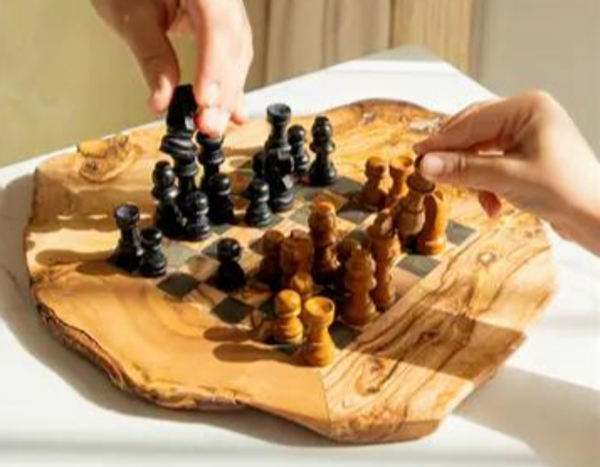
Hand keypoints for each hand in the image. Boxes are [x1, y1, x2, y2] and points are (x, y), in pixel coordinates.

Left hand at [91, 0, 252, 135]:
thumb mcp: (129, 13)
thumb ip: (151, 56)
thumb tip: (163, 100)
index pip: (216, 22)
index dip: (214, 65)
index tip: (204, 99)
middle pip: (232, 43)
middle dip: (222, 91)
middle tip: (207, 124)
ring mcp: (227, 7)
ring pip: (238, 54)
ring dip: (228, 95)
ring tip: (213, 124)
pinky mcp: (225, 24)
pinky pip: (235, 55)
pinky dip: (230, 86)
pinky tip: (232, 111)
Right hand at [414, 91, 599, 254]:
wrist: (597, 217)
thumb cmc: (567, 191)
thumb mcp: (506, 179)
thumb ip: (463, 169)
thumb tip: (425, 164)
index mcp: (528, 107)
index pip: (472, 121)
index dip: (442, 141)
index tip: (417, 154)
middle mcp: (527, 115)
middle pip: (473, 132)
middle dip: (458, 160)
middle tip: (432, 174)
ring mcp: (527, 134)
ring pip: (480, 150)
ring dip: (474, 177)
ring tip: (477, 197)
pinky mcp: (526, 155)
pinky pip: (491, 163)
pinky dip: (486, 184)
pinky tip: (492, 204)